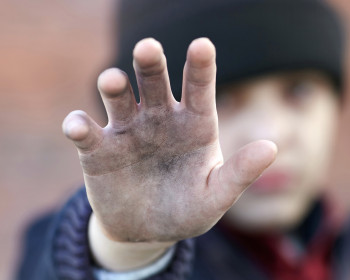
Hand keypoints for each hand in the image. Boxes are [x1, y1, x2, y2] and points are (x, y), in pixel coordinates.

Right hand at [63, 38, 276, 242]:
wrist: (149, 231)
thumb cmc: (188, 208)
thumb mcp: (215, 196)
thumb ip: (239, 173)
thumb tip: (272, 147)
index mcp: (194, 124)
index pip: (200, 88)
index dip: (201, 67)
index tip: (202, 45)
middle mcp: (160, 118)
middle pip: (154, 81)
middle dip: (150, 63)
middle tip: (148, 48)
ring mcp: (128, 130)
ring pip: (119, 97)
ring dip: (114, 86)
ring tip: (113, 81)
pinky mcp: (98, 150)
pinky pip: (87, 133)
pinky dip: (79, 126)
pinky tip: (78, 126)